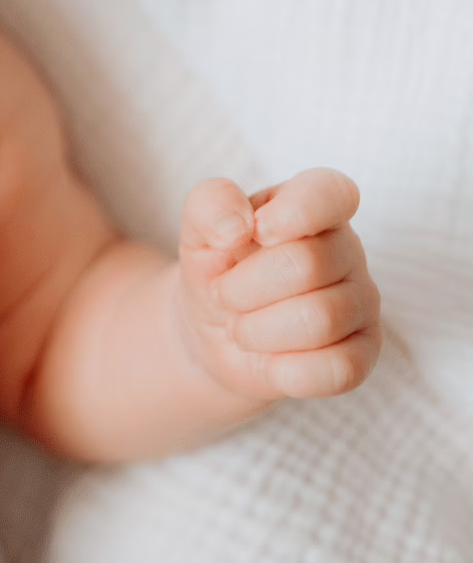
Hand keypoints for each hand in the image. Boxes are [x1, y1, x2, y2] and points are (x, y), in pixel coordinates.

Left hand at [175, 168, 380, 401]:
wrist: (213, 332)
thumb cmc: (217, 269)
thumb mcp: (198, 230)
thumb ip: (210, 204)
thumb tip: (237, 225)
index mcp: (312, 206)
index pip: (332, 193)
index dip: (294, 213)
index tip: (258, 232)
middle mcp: (347, 251)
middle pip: (305, 265)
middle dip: (243, 288)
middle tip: (225, 294)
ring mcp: (362, 304)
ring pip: (319, 320)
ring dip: (256, 329)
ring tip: (241, 326)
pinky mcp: (362, 355)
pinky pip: (336, 369)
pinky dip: (283, 369)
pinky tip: (268, 358)